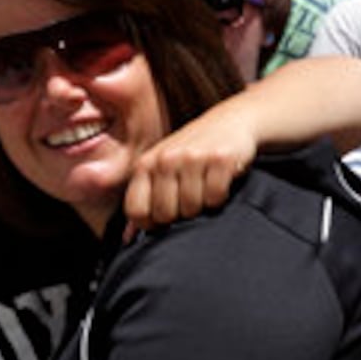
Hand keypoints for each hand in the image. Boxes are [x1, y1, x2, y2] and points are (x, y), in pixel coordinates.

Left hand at [124, 106, 252, 229]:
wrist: (231, 121)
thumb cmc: (191, 152)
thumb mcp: (161, 168)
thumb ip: (144, 199)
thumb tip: (129, 238)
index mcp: (145, 164)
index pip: (136, 211)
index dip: (150, 223)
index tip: (164, 217)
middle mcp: (165, 159)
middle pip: (165, 214)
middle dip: (180, 214)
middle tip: (190, 196)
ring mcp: (192, 158)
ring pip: (192, 207)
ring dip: (202, 204)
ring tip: (205, 185)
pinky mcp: (219, 159)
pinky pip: (215, 197)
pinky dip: (220, 196)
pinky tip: (220, 180)